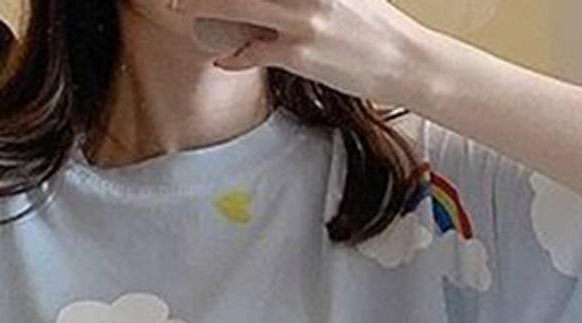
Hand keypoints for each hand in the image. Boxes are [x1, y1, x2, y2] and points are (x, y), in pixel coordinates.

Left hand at [172, 0, 428, 102]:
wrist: (401, 58)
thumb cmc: (370, 23)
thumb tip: (264, 5)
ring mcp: (303, 16)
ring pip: (240, 4)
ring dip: (204, 4)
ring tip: (180, 5)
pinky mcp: (301, 51)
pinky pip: (255, 50)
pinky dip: (235, 54)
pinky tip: (224, 55)